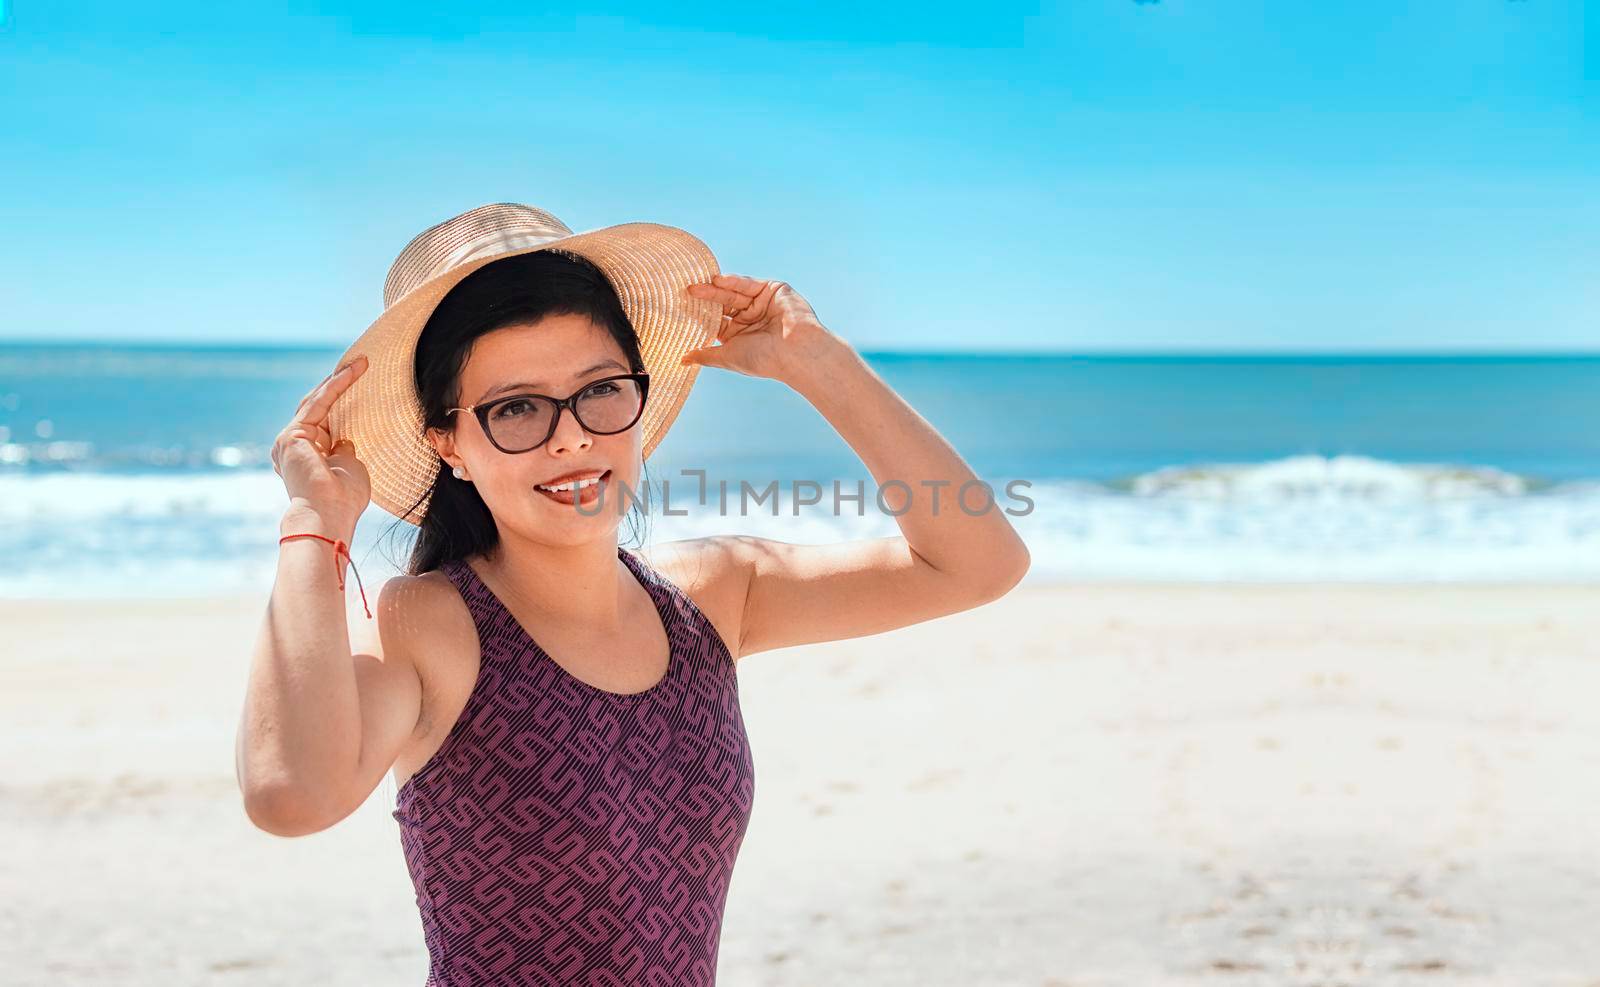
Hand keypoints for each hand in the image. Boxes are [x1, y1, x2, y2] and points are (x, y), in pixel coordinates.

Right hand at [272, 354, 370, 533]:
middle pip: (317, 408)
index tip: (361, 383)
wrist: (329, 513)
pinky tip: (352, 372)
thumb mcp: (348, 467)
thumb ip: (343, 450)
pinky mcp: (291, 435)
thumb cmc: (344, 497)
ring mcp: (289, 441)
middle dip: (338, 385)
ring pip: (316, 402)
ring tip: (360, 363)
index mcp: (308, 456)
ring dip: (338, 381)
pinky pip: (318, 404)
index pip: (325, 422)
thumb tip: (344, 441)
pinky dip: (336, 387)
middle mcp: (294, 447)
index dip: (342, 402)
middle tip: (359, 365)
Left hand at [681, 274, 843, 384]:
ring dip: (716, 289)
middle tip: (686, 292)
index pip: (717, 320)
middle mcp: (751, 318)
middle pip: (724, 304)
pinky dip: (734, 281)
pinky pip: (750, 284)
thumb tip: (682, 360)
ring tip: (696, 287)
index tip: (680, 309)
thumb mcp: (727, 356)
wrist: (795, 352)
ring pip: (735, 293)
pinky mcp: (774, 289)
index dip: (700, 314)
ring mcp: (762, 302)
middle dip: (706, 298)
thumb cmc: (763, 359)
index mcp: (741, 334)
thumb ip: (705, 355)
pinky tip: (717, 280)